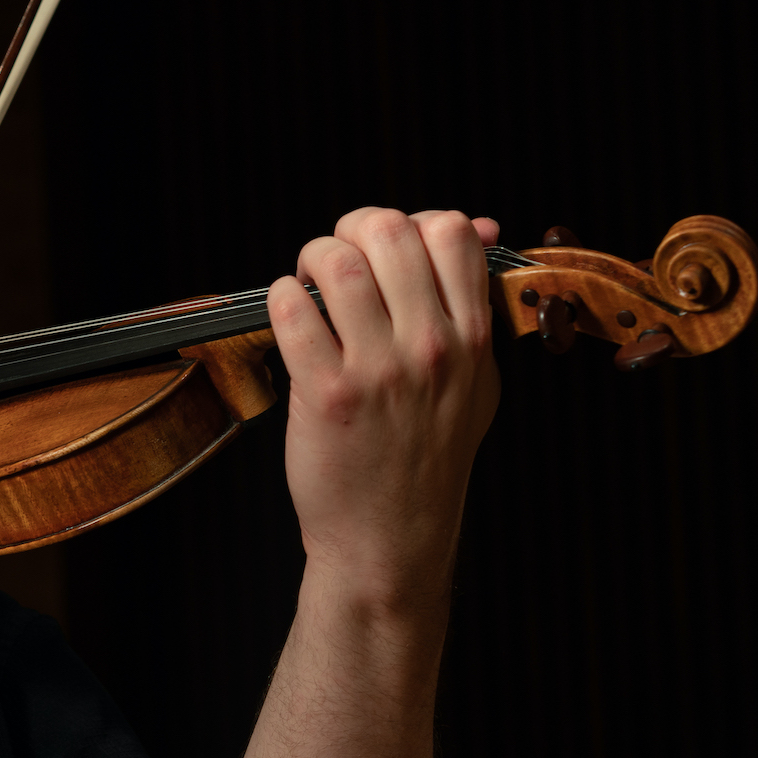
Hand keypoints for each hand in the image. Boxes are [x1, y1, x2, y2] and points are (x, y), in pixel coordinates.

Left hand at [267, 208, 501, 613]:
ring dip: (311, 260)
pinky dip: (279, 299)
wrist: (391, 536)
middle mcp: (432, 348)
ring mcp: (379, 371)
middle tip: (334, 257)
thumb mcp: (474, 380)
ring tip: (306, 284)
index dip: (409, 221)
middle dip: (351, 230)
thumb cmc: (425, 456)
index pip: (453, 232)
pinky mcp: (327, 394)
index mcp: (473, 337)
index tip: (383, 248)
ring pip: (338, 264)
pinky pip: (293, 310)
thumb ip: (474, 304)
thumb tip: (479, 225)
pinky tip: (286, 316)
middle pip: (390, 233)